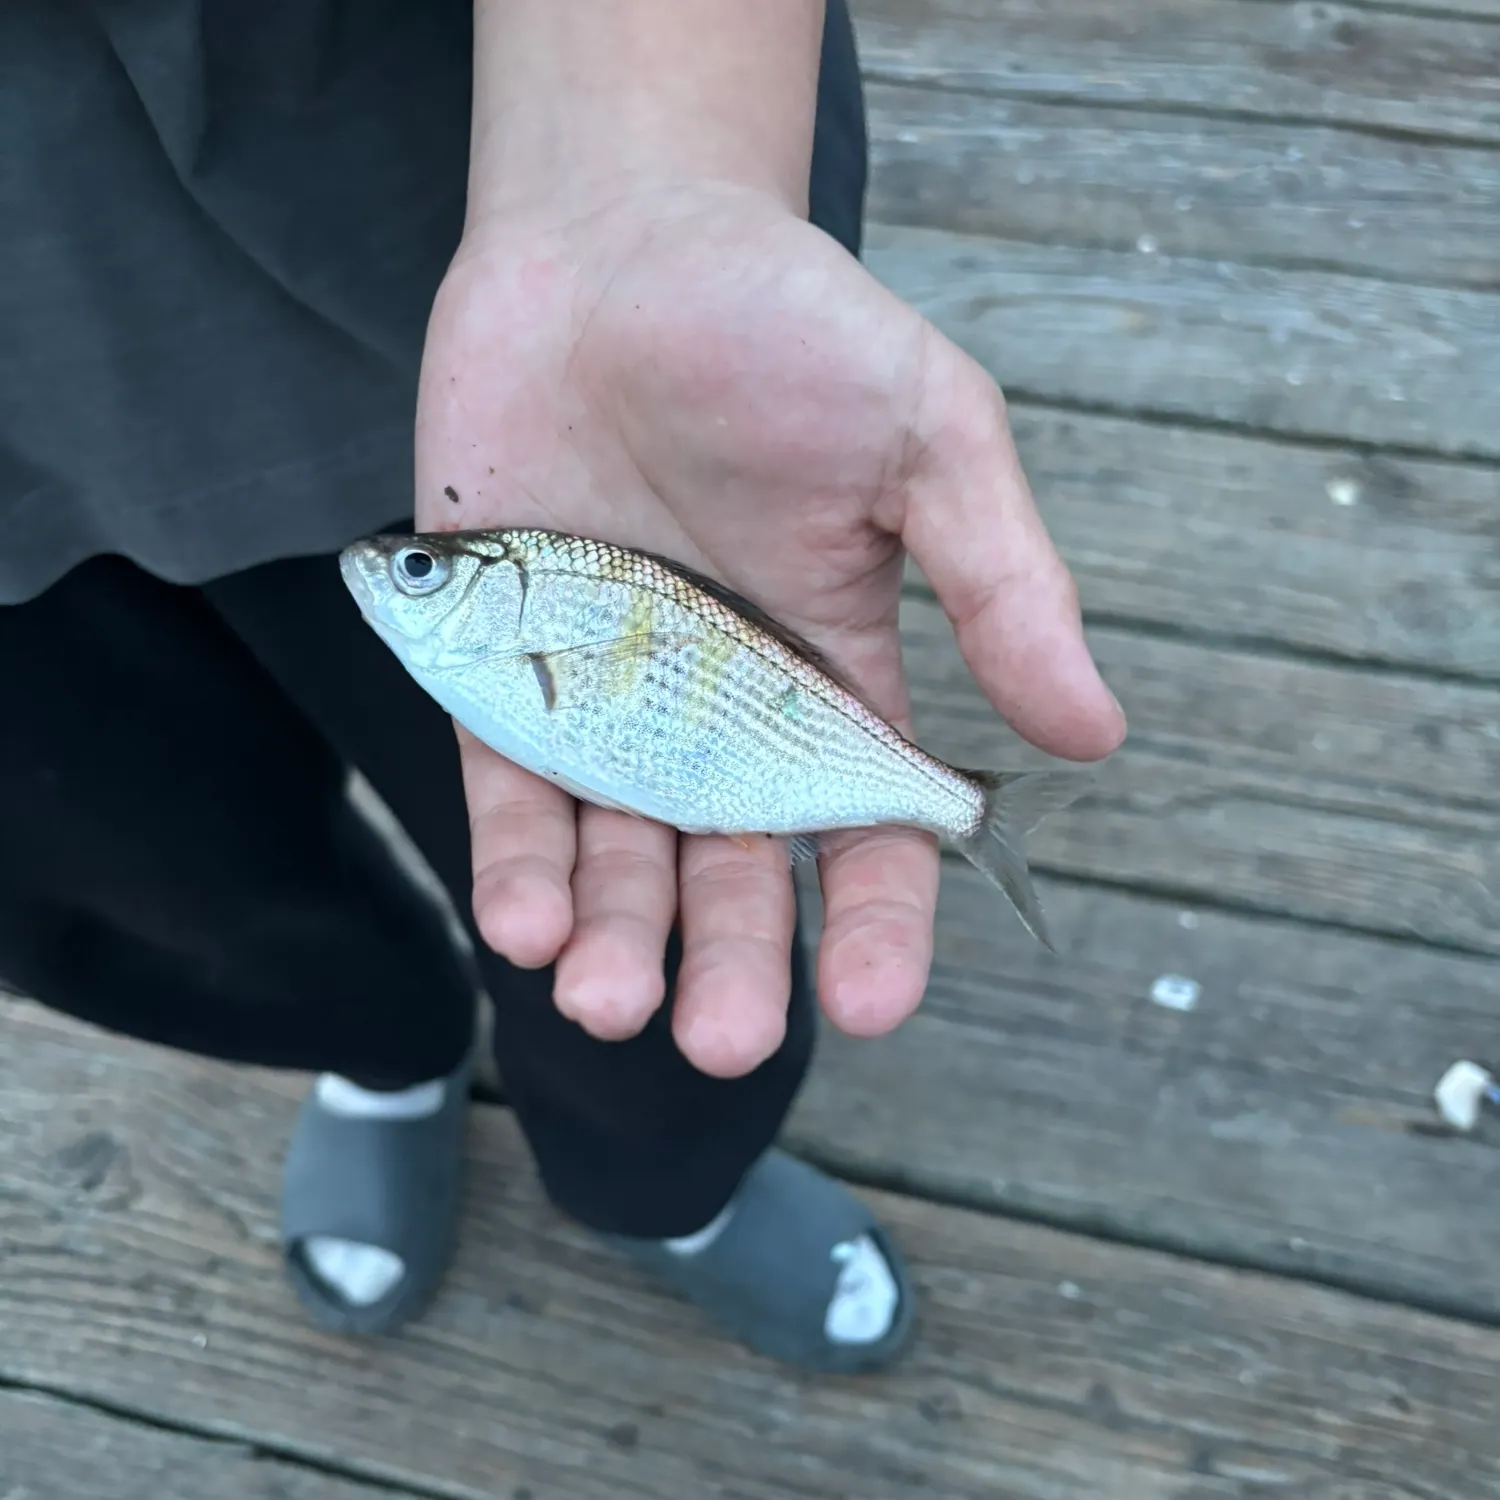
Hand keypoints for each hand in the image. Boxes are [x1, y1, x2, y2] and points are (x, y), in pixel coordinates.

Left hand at [413, 184, 1123, 1076]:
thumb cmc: (787, 327)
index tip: (874, 1005)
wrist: (615, 244)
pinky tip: (523, 920)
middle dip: (732, 966)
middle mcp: (721, 714)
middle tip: (718, 1040)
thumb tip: (1097, 734)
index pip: (868, 835)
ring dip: (613, 938)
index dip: (881, 927)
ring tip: (605, 1000)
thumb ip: (1002, 582)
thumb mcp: (929, 437)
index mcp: (834, 680)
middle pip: (734, 874)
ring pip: (617, 857)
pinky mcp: (502, 674)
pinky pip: (511, 791)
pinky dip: (517, 860)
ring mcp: (609, 701)